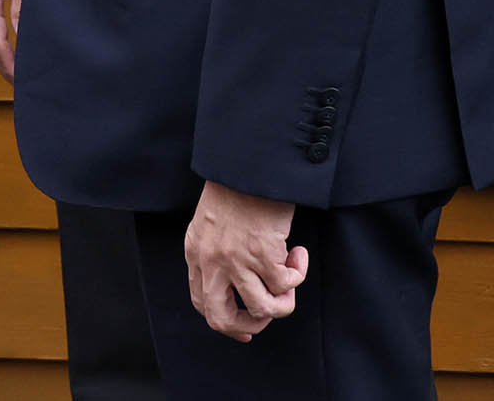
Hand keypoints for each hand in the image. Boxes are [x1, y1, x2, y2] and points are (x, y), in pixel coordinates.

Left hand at [184, 180, 308, 339]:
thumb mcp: (212, 224)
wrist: (249, 166)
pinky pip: (286, 285)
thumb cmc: (236, 189)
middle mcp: (211, 261)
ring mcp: (236, 260)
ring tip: (289, 279)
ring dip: (282, 303)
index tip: (246, 328)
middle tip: (268, 315)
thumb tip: (241, 287)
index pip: (202, 302)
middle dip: (249, 326)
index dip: (225, 322)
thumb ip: (216, 254)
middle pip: (220, 318)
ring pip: (260, 309)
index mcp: (196, 253)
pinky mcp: (262, 255)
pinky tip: (298, 254)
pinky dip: (298, 274)